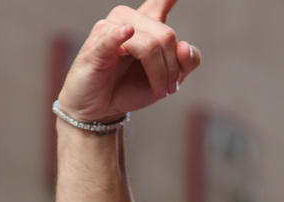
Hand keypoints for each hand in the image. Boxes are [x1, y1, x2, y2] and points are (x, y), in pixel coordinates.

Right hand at [57, 1, 200, 123]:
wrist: (101, 108)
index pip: (160, 2)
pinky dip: (121, 36)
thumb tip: (184, 47)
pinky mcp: (97, 43)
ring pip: (150, 45)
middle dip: (173, 69)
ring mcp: (112, 28)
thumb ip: (186, 63)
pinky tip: (127, 32)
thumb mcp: (168, 79)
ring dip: (160, 75)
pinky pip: (113, 36)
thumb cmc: (131, 88)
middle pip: (167, 37)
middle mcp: (129, 18)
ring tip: (159, 91)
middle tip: (169, 89)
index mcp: (147, 22)